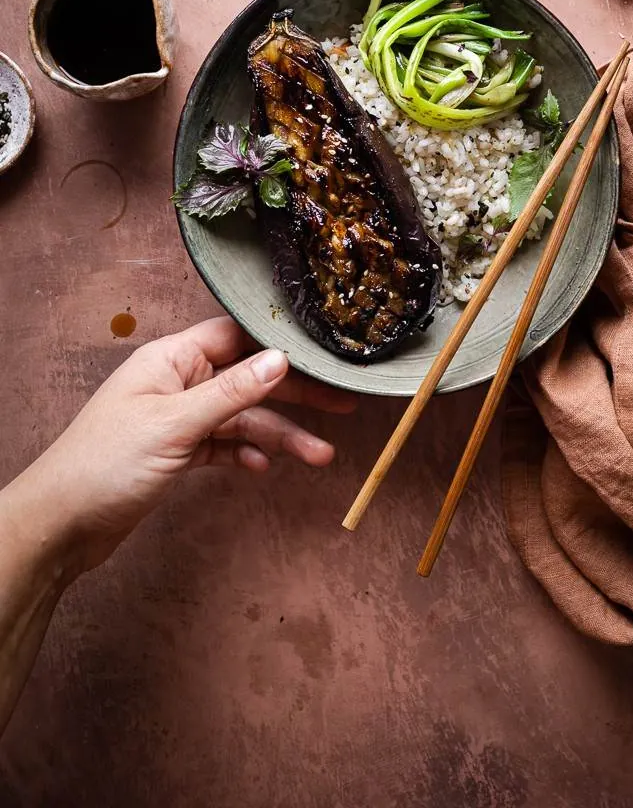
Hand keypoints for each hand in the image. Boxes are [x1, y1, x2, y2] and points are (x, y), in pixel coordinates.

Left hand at [10, 316, 355, 577]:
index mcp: (172, 358)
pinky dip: (245, 456)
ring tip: (319, 457)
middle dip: (295, 394)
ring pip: (242, 419)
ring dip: (279, 437)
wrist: (62, 525)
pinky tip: (263, 470)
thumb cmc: (107, 464)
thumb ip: (231, 392)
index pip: (236, 335)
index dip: (280, 342)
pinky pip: (224, 446)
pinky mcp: (178, 452)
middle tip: (343, 406)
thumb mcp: (176, 423)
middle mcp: (179, 381)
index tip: (324, 353)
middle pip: (249, 377)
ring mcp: (179, 417)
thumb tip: (280, 359)